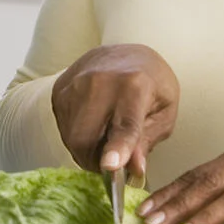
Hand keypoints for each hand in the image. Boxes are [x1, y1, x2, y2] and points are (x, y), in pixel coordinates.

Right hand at [51, 44, 178, 179]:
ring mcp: (74, 84)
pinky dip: (77, 137)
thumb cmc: (151, 84)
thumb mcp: (164, 111)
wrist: (125, 54)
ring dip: (86, 151)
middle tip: (112, 164)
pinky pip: (63, 128)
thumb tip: (134, 169)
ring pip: (71, 138)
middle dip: (95, 162)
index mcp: (134, 85)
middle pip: (85, 138)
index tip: (110, 166)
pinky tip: (92, 126)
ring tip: (104, 139)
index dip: (117, 147)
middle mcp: (98, 81)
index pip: (124, 123)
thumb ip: (147, 141)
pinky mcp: (59, 90)